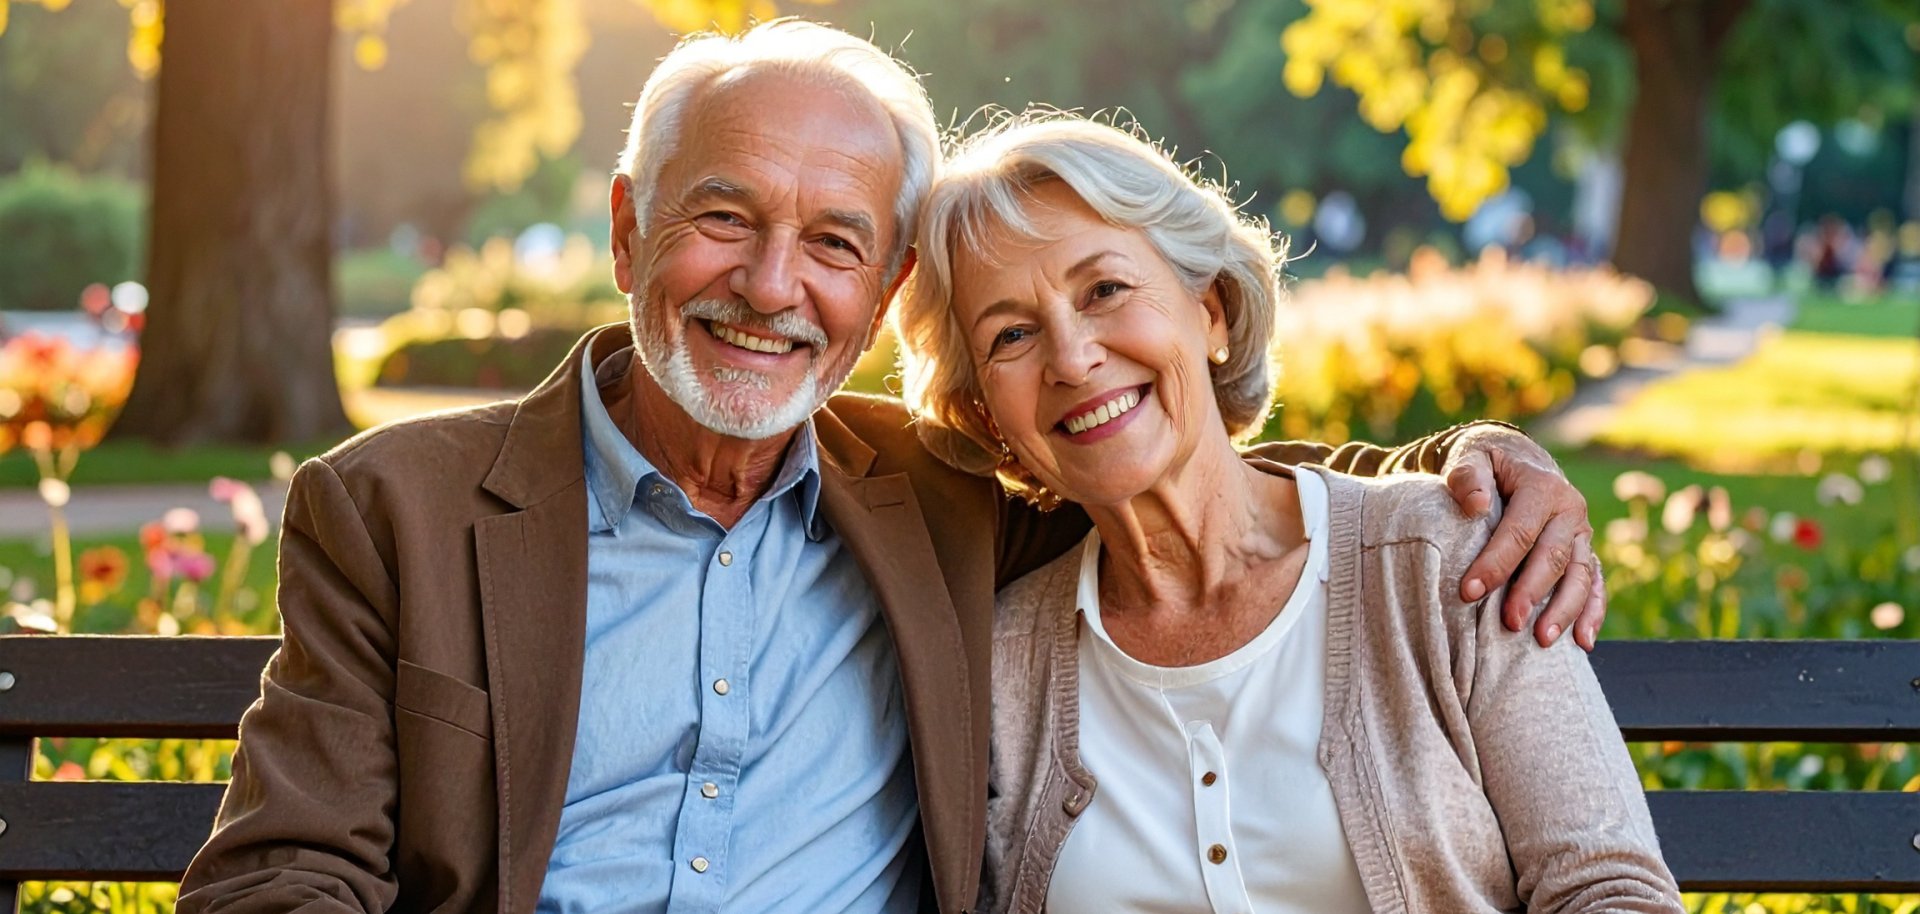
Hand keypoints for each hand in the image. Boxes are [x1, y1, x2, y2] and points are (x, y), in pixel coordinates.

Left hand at [1442, 427, 1604, 650]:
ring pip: (1580, 576)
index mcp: (1543, 488)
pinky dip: (1593, 613)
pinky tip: (1583, 642)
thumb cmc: (1488, 464)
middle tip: (1509, 623)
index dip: (1496, 562)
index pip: (1519, 531)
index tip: (1469, 591)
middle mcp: (1570, 511)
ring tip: (1542, 640)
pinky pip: (1596, 585)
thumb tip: (1476, 504)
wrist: (1517, 461)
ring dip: (1564, 610)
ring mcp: (1581, 535)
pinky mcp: (1585, 553)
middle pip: (1553, 557)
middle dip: (1531, 592)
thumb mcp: (1472, 458)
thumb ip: (1468, 476)